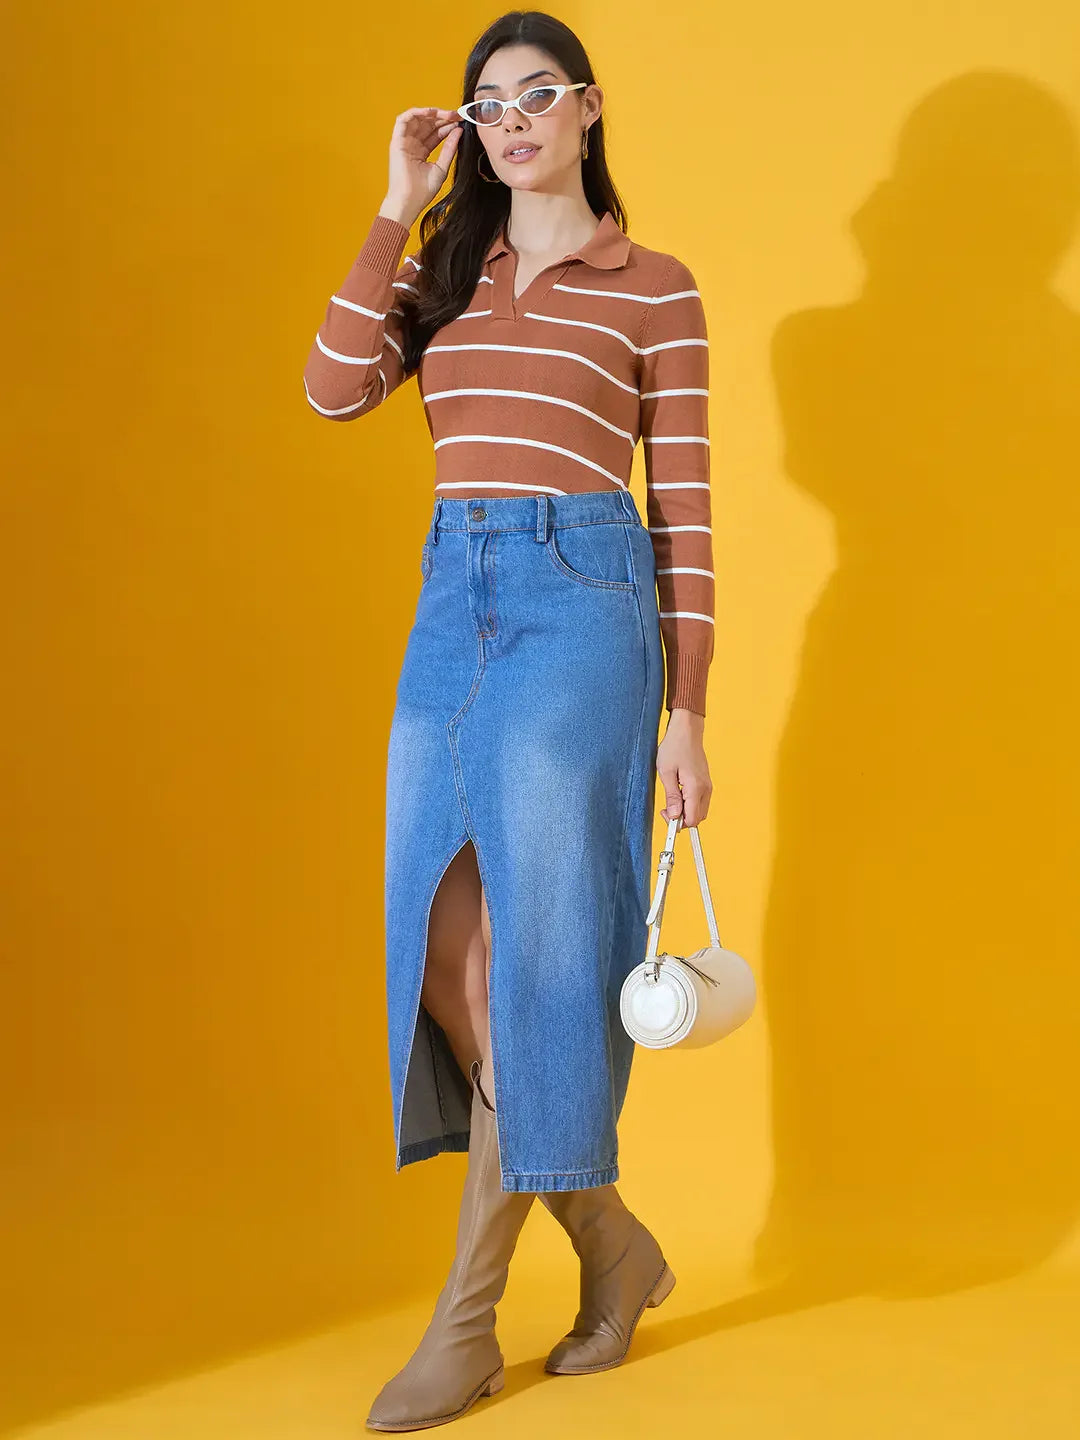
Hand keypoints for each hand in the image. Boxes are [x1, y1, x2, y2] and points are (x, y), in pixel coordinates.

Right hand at [381, 107, 462, 225]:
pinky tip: (431, 112)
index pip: (436, 134)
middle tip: (458, 115)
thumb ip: (450, 149)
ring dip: (432, 113)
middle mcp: (412, 145)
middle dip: (443, 117)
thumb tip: (459, 131)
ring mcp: (404, 142)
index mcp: (422, 152)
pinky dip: (417, 112)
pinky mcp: (397, 141)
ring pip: (417, 119)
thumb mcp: (442, 167)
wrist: (409, 201)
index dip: (448, 126)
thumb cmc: (423, 191)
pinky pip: (404, 120)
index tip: (461, 122)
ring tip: (448, 114)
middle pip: (428, 124)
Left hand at [656, 708, 711, 826]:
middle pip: (697, 818)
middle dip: (682, 820)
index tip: (665, 814)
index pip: (692, 819)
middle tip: (666, 808)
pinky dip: (689, 804)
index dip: (678, 823)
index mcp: (696, 788)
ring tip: (671, 798)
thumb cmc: (674, 747)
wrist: (687, 731)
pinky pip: (700, 802)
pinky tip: (678, 793)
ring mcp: (707, 786)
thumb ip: (671, 796)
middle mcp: (705, 789)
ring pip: (700, 811)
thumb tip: (674, 816)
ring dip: (686, 812)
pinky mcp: (706, 783)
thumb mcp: (666, 772)